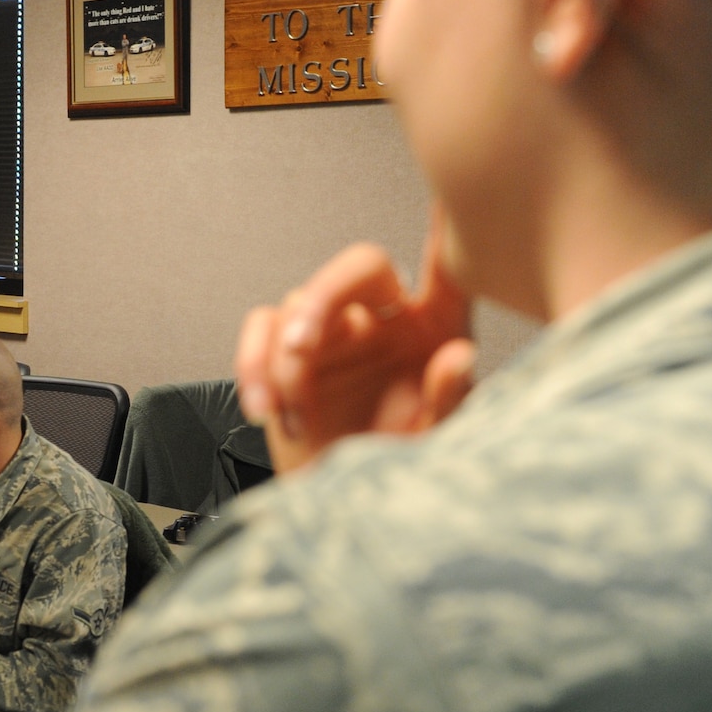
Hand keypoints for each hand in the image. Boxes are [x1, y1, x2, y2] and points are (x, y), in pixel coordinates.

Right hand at [236, 211, 476, 473]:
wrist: (341, 513)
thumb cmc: (394, 471)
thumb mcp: (435, 444)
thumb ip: (449, 399)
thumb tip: (458, 355)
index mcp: (433, 329)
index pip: (447, 270)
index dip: (447, 232)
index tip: (448, 199)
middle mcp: (383, 319)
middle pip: (359, 268)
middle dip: (324, 298)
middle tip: (302, 346)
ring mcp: (332, 333)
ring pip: (298, 303)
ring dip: (285, 361)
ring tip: (292, 412)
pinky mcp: (285, 350)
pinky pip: (260, 331)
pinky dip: (253, 366)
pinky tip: (266, 407)